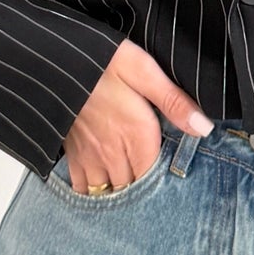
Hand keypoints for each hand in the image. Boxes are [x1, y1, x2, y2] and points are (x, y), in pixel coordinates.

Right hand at [62, 40, 210, 190]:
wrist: (50, 61)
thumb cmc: (98, 60)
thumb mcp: (142, 70)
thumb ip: (174, 102)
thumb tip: (204, 127)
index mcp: (136, 136)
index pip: (156, 179)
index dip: (166, 185)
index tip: (175, 183)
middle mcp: (112, 153)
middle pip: (134, 191)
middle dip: (145, 193)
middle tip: (157, 190)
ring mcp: (89, 156)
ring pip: (108, 193)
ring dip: (120, 194)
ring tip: (131, 187)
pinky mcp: (71, 153)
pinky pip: (82, 187)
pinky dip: (93, 192)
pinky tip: (103, 184)